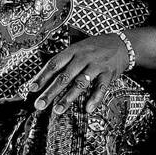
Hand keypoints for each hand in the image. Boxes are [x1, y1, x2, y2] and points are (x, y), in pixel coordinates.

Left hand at [27, 29, 155, 114]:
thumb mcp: (79, 46)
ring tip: (58, 110)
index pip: (54, 64)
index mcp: (73, 50)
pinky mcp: (109, 73)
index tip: (32, 89)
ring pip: (80, 83)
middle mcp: (83, 57)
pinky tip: (88, 109)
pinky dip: (95, 99)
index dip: (42, 77)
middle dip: (50, 92)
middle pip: (64, 76)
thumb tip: (46, 74)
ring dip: (68, 98)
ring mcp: (96, 65)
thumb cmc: (96, 47)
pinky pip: (101, 88)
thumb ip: (65, 58)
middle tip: (39, 104)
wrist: (123, 44)